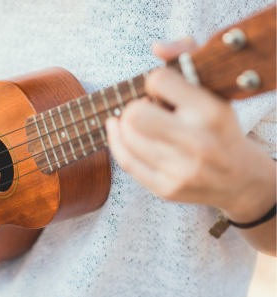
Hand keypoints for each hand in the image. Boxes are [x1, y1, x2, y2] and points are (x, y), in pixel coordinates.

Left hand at [105, 38, 275, 222]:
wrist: (240, 179)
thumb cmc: (220, 127)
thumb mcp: (214, 89)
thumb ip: (187, 56)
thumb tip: (157, 47)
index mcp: (211, 112)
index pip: (158, 81)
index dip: (154, 81)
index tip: (161, 89)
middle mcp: (198, 142)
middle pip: (135, 114)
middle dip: (134, 106)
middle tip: (145, 109)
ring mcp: (181, 169)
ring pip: (127, 137)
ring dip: (125, 124)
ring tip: (136, 122)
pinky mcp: (167, 189)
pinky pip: (126, 161)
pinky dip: (116, 141)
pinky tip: (117, 130)